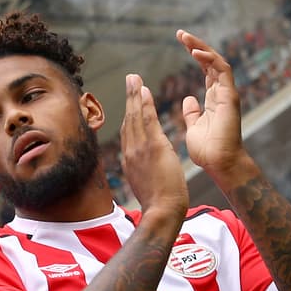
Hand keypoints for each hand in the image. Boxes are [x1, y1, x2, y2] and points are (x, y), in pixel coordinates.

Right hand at [118, 73, 186, 216]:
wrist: (162, 212)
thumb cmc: (160, 204)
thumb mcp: (147, 185)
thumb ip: (145, 171)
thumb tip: (147, 167)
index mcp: (131, 161)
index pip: (128, 133)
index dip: (129, 115)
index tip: (131, 102)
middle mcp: (131, 152)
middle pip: (128, 120)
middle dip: (129, 98)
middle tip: (130, 79)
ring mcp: (139, 149)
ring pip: (135, 116)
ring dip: (134, 95)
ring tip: (134, 78)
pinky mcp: (152, 147)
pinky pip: (147, 120)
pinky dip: (144, 103)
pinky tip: (144, 90)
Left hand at [176, 30, 251, 183]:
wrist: (220, 164)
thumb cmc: (208, 151)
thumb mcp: (193, 128)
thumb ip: (192, 113)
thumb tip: (188, 99)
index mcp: (214, 99)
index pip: (206, 70)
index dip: (195, 55)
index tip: (181, 42)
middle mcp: (222, 93)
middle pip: (211, 62)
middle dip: (197, 46)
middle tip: (181, 34)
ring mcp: (227, 94)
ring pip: (217, 62)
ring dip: (201, 48)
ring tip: (185, 38)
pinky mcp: (229, 96)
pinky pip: (222, 71)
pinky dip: (209, 59)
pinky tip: (195, 52)